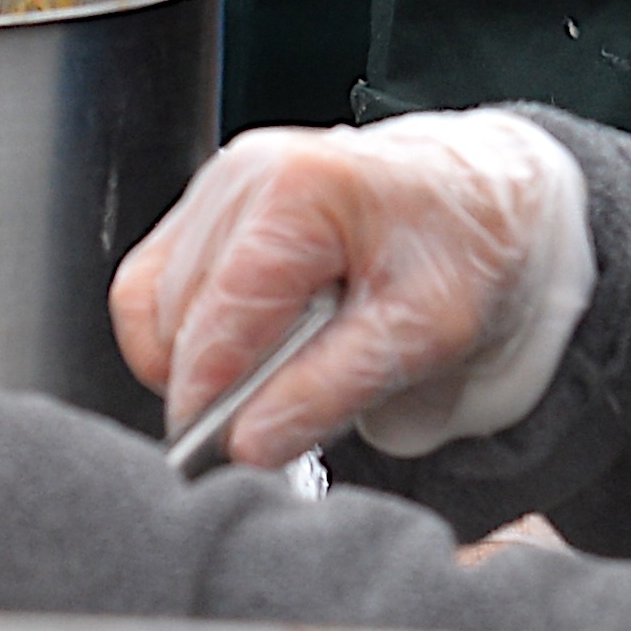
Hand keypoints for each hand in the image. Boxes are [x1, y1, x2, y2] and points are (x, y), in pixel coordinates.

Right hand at [110, 113, 595, 466]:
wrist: (481, 196)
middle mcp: (243, 176)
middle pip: (172, 312)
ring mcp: (219, 187)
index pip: (218, 314)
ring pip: (150, 301)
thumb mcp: (426, 333)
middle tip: (268, 422)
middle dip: (209, 381)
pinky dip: (186, 333)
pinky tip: (246, 348)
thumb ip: (330, 390)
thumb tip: (250, 442)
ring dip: (196, 357)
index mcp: (297, 191)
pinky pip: (155, 285)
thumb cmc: (463, 249)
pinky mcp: (209, 208)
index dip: (209, 396)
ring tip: (271, 376)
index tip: (223, 454)